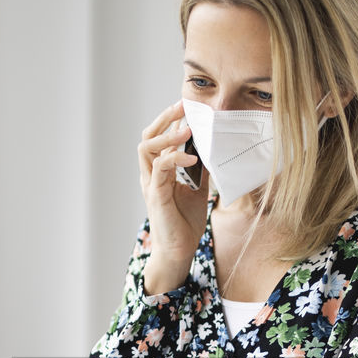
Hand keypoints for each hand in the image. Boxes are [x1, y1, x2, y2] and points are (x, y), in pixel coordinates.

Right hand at [138, 101, 208, 294]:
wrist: (179, 250)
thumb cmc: (185, 222)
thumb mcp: (198, 189)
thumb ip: (199, 169)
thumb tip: (210, 148)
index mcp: (159, 171)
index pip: (159, 138)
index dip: (170, 120)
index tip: (187, 106)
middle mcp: (151, 174)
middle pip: (148, 137)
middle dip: (165, 119)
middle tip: (182, 107)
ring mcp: (151, 184)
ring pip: (147, 148)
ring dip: (167, 135)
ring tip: (187, 129)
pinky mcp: (156, 195)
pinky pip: (160, 169)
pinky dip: (175, 159)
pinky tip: (191, 158)